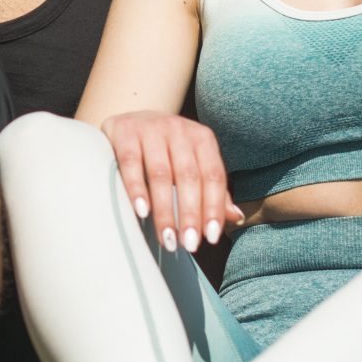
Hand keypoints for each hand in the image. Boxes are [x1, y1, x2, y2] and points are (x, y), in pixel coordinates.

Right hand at [101, 111, 237, 254]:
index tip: (211, 237)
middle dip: (190, 214)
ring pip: (161, 174)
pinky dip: (137, 189)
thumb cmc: (165, 150)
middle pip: (189, 177)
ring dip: (165, 210)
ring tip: (168, 238)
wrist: (128, 118)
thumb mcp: (191, 164)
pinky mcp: (124, 131)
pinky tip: (142, 212)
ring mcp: (151, 127)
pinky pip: (131, 163)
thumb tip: (236, 218)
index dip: (214, 208)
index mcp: (202, 138)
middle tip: (189, 244)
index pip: (213, 176)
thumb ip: (211, 190)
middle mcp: (179, 129)